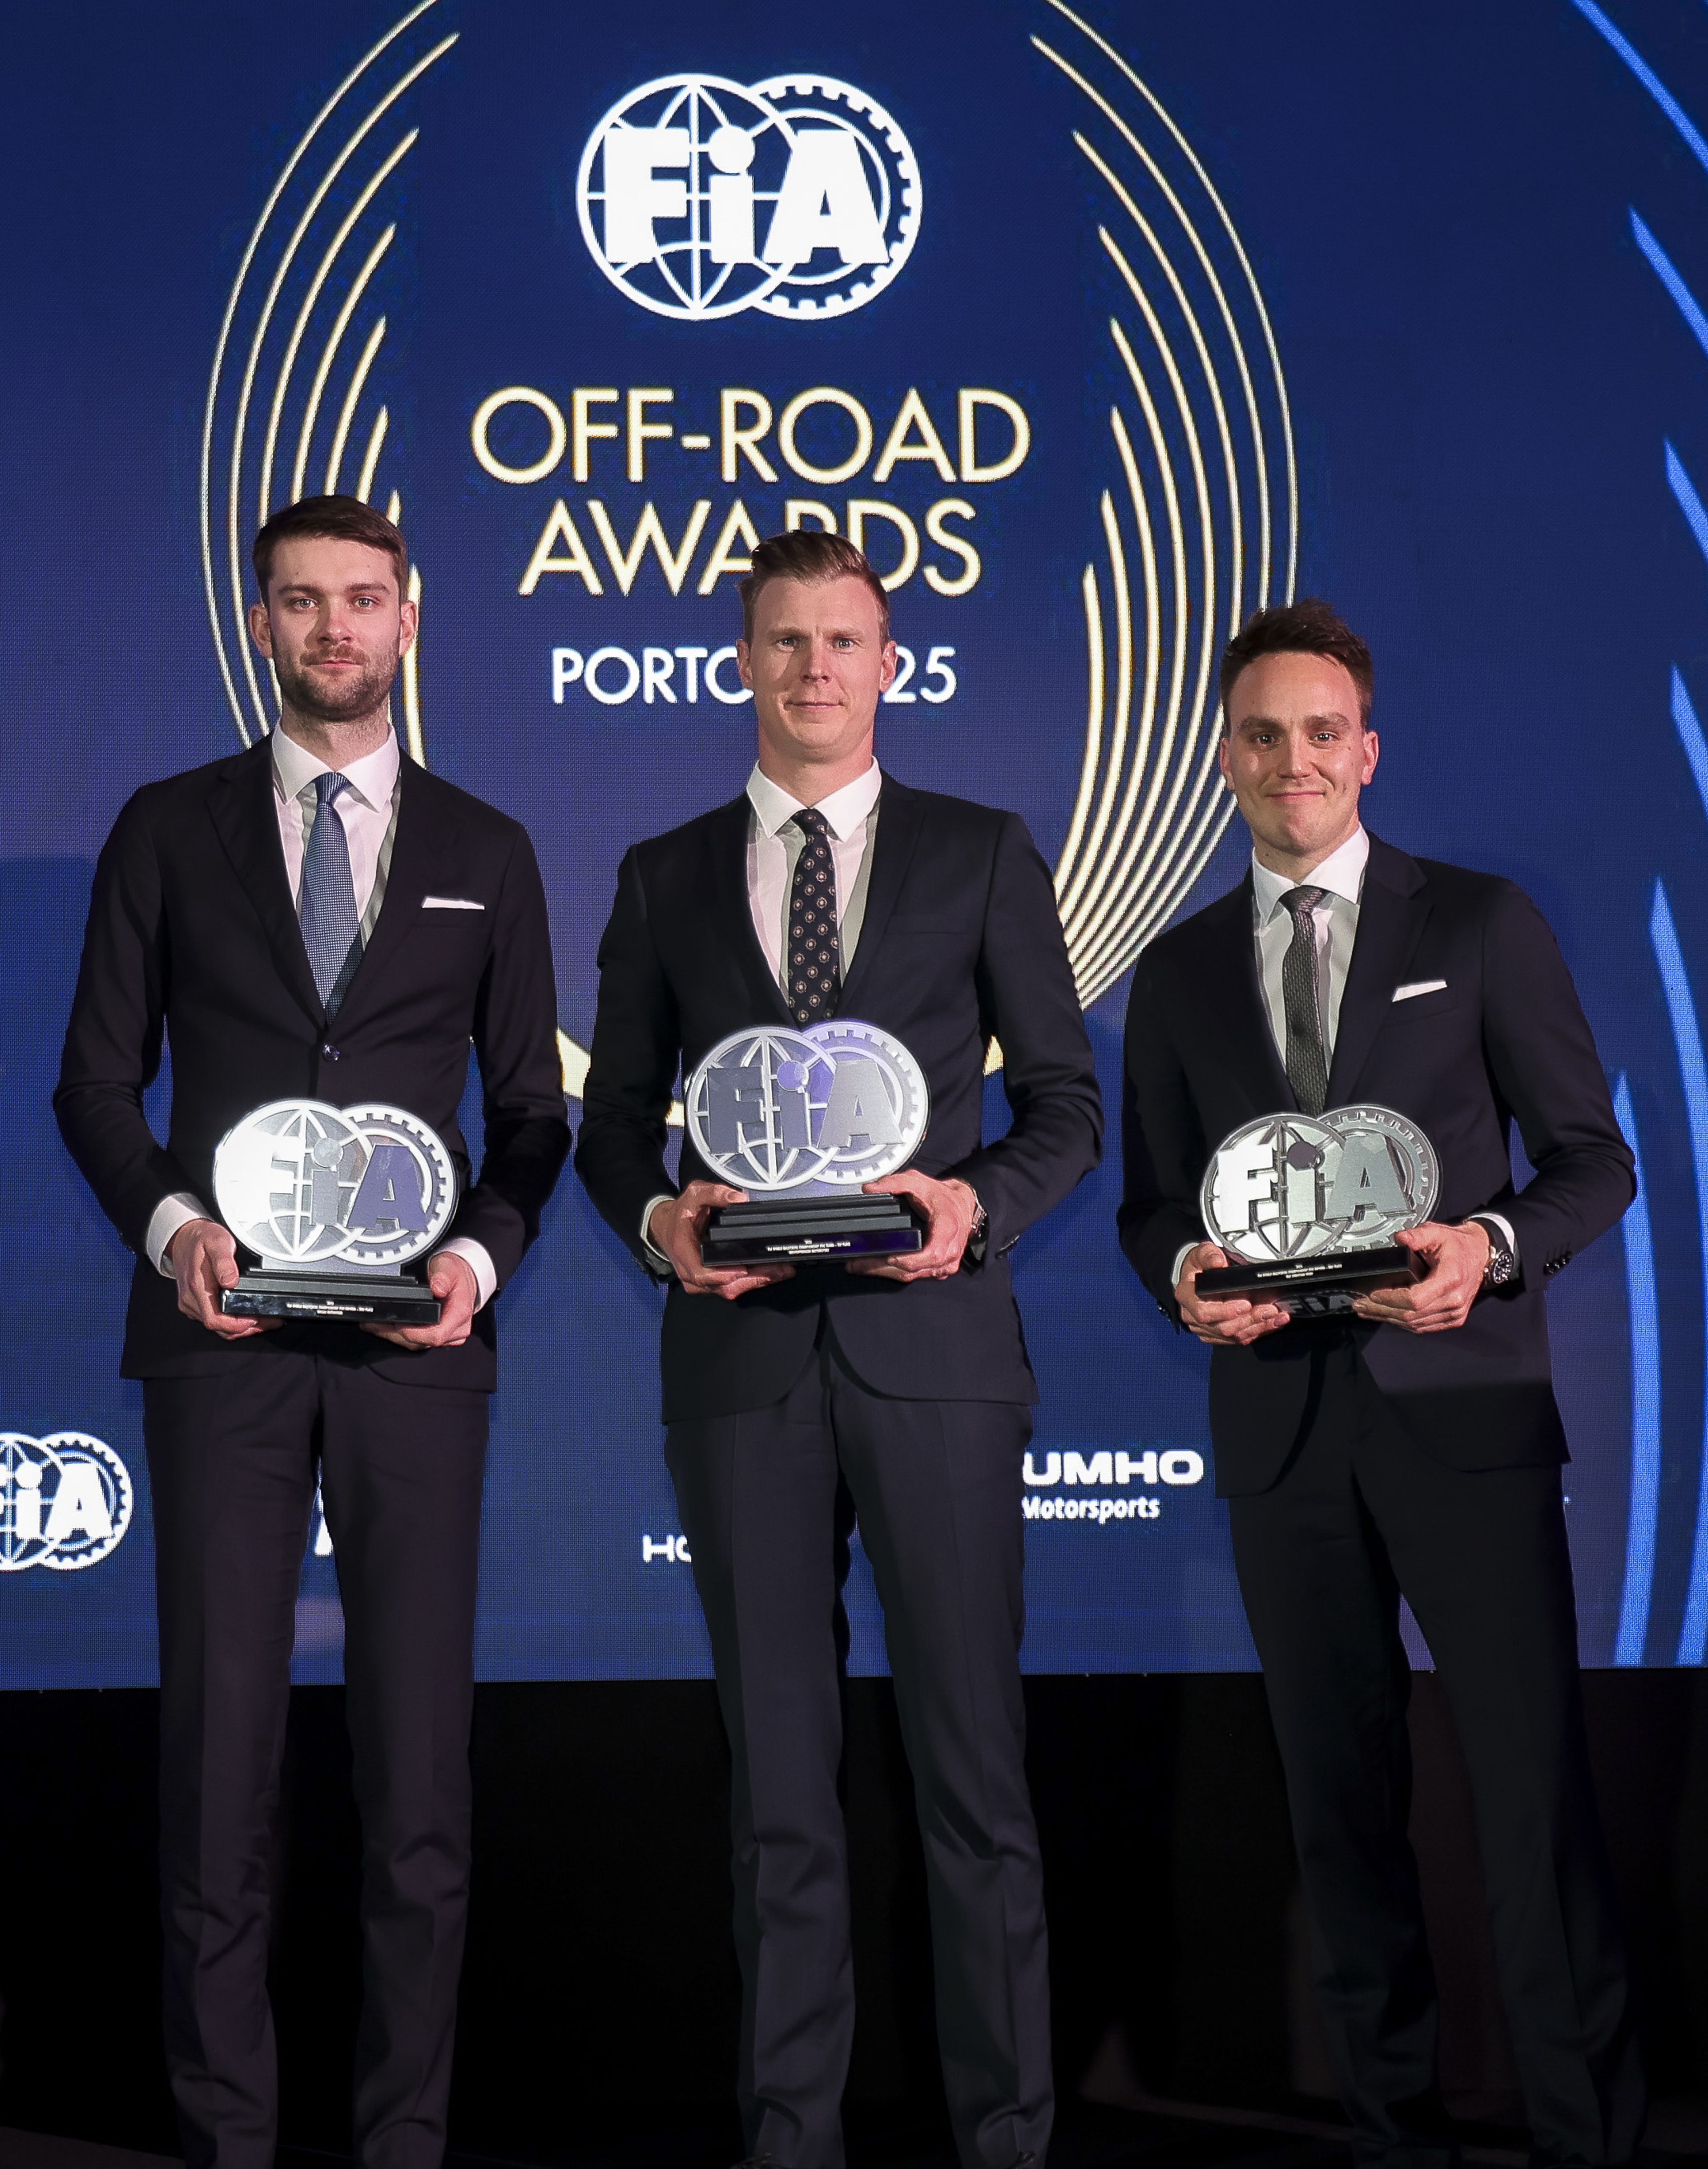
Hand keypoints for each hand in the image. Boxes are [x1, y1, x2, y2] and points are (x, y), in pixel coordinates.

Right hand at [168, 1218, 279, 1338]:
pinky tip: (246, 1315)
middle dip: (246, 1329)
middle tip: (269, 1321)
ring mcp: (191, 1303)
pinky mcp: (194, 1304)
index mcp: (197, 1287)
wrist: (184, 1238)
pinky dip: (230, 1322)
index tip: (257, 1319)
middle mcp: (191, 1299)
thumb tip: (231, 1281)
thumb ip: (224, 1261)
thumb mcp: (217, 1241)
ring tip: (263, 1320)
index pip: (215, 1320)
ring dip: (240, 1327)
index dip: (237, 1325)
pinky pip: (213, 1319)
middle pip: (219, 1328)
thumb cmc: (201, 1239)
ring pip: (217, 1326)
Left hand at [363, 1250, 478, 1348]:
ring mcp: (448, 1336)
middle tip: (375, 1323)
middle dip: (396, 1334)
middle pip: (422, 1343)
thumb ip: (443, 1276)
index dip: (414, 1334)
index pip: (436, 1335)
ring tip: (375, 1325)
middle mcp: (456, 1329)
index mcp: (460, 1314)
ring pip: (417, 1345)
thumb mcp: (448, 1266)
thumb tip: (437, 1287)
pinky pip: (418, 1343)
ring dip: (394, 1336)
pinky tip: (387, 1327)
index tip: (398, 1324)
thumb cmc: (455, 1274)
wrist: (463, 1278)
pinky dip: (401, 1336)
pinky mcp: (439, 1338)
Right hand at [649, 1182, 794, 1301]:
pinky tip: (769, 1273)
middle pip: (723, 1286)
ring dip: (757, 1282)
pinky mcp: (709, 1285)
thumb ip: (715, 1193)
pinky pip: (730, 1288)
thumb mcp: (694, 1194)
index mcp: (684, 1252)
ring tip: (781, 1271)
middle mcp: (690, 1273)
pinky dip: (751, 1282)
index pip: (701, 1273)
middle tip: (779, 1269)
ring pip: (729, 1290)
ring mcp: (699, 1282)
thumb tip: (739, 1198)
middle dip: (754, 1280)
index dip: (722, 1275)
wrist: (667, 1228)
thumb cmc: (681, 1214)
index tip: (743, 1269)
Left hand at [846, 1170, 978, 1282]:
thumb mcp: (919, 1182)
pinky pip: (915, 1276)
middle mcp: (950, 1251)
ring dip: (884, 1273)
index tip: (889, 1257)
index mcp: (948, 1229)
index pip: (932, 1253)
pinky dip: (895, 1272)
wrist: (962, 1205)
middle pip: (914, 1269)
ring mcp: (945, 1263)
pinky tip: (877, 1267)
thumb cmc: (943, 1198)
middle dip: (883, 1268)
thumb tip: (871, 1189)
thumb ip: (894, 1183)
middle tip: (858, 1263)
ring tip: (860, 1266)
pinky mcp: (939, 1269)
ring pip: (912, 1276)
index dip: (909, 1260)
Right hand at [1175, 1240, 1290, 1346]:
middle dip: (1249, 1319)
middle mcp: (1192, 1316)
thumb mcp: (1200, 1254)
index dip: (1226, 1311)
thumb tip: (1218, 1262)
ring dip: (1258, 1326)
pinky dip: (1258, 1331)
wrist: (1195, 1278)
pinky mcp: (1217, 1336)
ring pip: (1233, 1336)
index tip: (1246, 1303)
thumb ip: (1208, 1255)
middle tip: (1269, 1309)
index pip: (1203, 1311)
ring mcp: (1205, 1328)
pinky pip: (1239, 1339)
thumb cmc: (1197, 1268)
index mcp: (1187, 1297)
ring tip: (1275, 1316)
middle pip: (1222, 1327)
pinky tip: (1272, 1323)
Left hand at [1352, 1220, 1489, 1333]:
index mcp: (1451, 1279)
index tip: (1373, 1294)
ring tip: (1368, 1310)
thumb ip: (1417, 1235)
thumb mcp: (1437, 1232)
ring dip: (1388, 1318)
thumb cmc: (1459, 1246)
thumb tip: (1399, 1239)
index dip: (1391, 1299)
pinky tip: (1387, 1316)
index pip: (1415, 1299)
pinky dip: (1403, 1322)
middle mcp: (1454, 1300)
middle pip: (1411, 1315)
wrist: (1479, 1254)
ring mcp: (1454, 1313)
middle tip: (1360, 1304)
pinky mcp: (1452, 1318)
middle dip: (1381, 1310)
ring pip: (1415, 1324)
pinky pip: (1423, 1327)